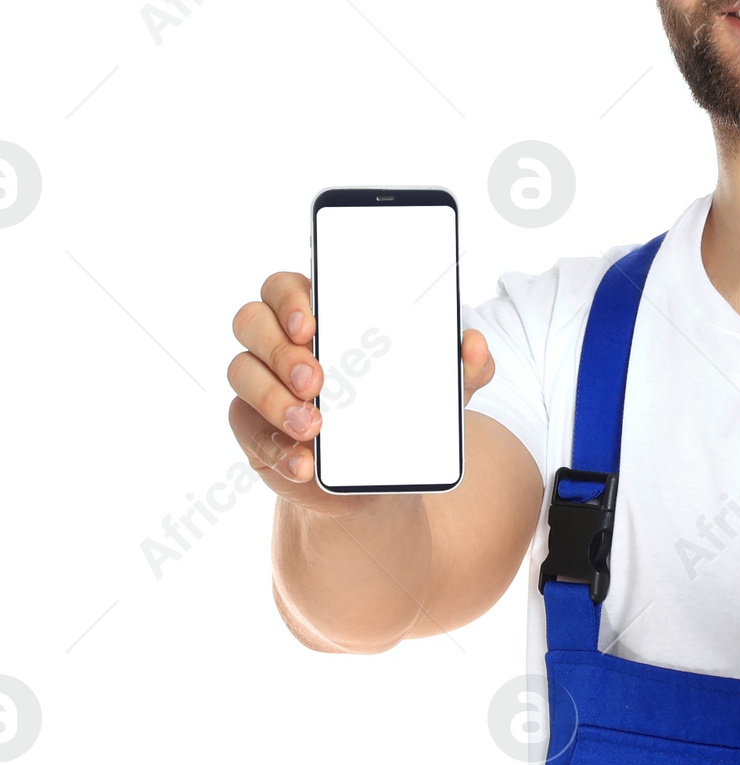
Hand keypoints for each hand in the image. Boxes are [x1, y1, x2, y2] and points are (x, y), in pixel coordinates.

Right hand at [227, 271, 494, 513]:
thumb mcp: (438, 392)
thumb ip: (463, 367)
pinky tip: (304, 463)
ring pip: (241, 371)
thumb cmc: (398, 412)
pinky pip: (247, 431)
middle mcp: (278, 343)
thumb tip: (473, 343)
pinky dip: (276, 448)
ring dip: (272, 397)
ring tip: (315, 426)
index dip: (290, 298)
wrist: (376, 477)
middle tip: (317, 379)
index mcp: (318, 316)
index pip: (285, 287)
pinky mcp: (253, 430)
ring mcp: (260, 385)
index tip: (312, 324)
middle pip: (252, 321)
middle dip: (280, 348)